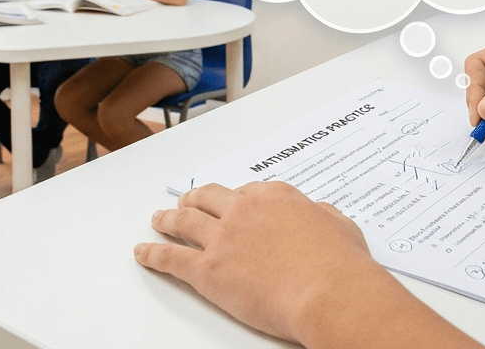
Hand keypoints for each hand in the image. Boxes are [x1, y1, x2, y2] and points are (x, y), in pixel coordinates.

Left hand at [135, 182, 388, 344]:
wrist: (329, 291)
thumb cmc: (341, 265)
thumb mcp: (341, 226)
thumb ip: (323, 216)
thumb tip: (319, 215)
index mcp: (276, 197)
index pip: (248, 192)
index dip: (237, 199)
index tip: (233, 202)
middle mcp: (244, 210)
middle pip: (209, 198)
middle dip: (195, 199)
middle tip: (187, 202)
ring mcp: (223, 238)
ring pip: (185, 222)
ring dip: (168, 219)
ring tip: (158, 219)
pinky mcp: (208, 269)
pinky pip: (171, 258)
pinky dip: (153, 254)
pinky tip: (143, 252)